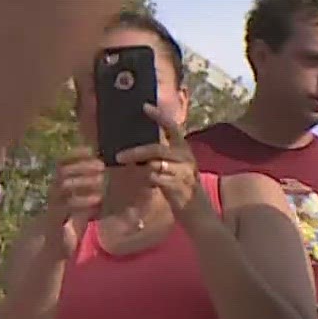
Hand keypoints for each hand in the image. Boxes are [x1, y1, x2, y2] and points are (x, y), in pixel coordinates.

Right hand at [45, 149, 105, 254]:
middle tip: (101, 166)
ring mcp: (53, 203)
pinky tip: (98, 200)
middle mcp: (54, 190)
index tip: (93, 150)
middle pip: (63, 170)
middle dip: (82, 165)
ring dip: (83, 181)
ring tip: (101, 181)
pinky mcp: (55, 218)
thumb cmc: (74, 219)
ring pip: (63, 185)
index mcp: (60, 183)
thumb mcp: (85, 201)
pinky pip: (67, 205)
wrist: (56, 244)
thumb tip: (113, 173)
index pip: (63, 161)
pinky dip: (83, 200)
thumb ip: (94, 188)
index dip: (76, 153)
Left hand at [116, 104, 213, 223]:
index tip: (144, 106)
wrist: (198, 213)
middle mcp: (185, 157)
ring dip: (139, 168)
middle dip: (136, 152)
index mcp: (184, 148)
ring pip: (155, 164)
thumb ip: (161, 155)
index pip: (172, 127)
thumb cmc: (181, 186)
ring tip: (129, 171)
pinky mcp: (178, 186)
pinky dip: (146, 180)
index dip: (159, 116)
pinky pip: (156, 179)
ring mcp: (184, 171)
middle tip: (118, 156)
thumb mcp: (174, 166)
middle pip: (157, 148)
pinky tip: (143, 183)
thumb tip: (137, 146)